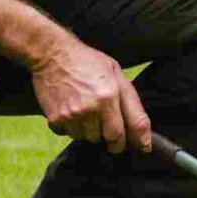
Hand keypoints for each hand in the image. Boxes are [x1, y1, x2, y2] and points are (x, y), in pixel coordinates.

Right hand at [31, 38, 151, 153]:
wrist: (51, 54)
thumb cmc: (87, 62)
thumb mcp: (116, 74)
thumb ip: (133, 105)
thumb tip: (144, 139)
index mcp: (109, 96)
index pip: (123, 134)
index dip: (129, 142)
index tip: (132, 144)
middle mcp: (91, 108)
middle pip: (107, 139)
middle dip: (110, 135)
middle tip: (105, 119)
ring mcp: (72, 115)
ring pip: (87, 138)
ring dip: (89, 130)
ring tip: (85, 109)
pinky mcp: (56, 120)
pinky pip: (68, 135)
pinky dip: (71, 127)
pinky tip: (71, 109)